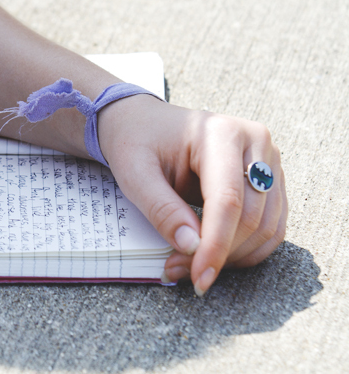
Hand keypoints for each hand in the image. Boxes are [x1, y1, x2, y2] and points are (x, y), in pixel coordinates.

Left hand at [97, 95, 286, 295]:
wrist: (144, 124)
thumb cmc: (137, 142)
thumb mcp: (134, 172)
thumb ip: (161, 208)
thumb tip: (191, 247)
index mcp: (221, 133)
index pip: (228, 200)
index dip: (216, 245)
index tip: (199, 279)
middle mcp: (255, 143)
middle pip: (252, 217)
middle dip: (219, 254)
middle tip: (179, 271)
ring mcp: (268, 161)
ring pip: (266, 227)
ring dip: (233, 257)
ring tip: (190, 265)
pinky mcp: (269, 181)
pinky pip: (269, 227)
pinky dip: (243, 249)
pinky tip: (210, 255)